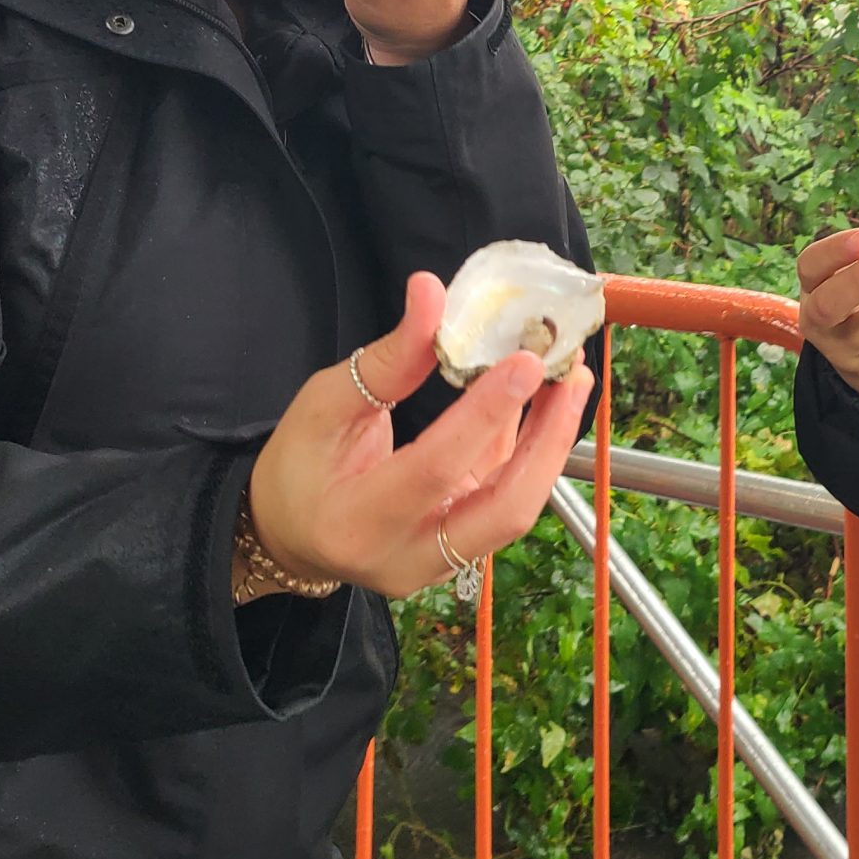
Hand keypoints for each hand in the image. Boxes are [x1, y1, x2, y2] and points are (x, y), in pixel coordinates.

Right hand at [247, 272, 594, 598]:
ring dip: (549, 443)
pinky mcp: (460, 555)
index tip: (527, 360)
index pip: (436, 466)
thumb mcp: (326, 403)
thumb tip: (431, 292)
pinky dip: (529, 451)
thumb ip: (388, 359)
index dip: (486, 412)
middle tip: (570, 373)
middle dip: (547, 440)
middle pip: (503, 511)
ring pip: (515, 510)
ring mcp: (439, 566)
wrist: (287, 533)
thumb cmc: (299, 464)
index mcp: (357, 521)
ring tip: (571, 379)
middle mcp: (405, 557)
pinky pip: (505, 500)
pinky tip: (543, 403)